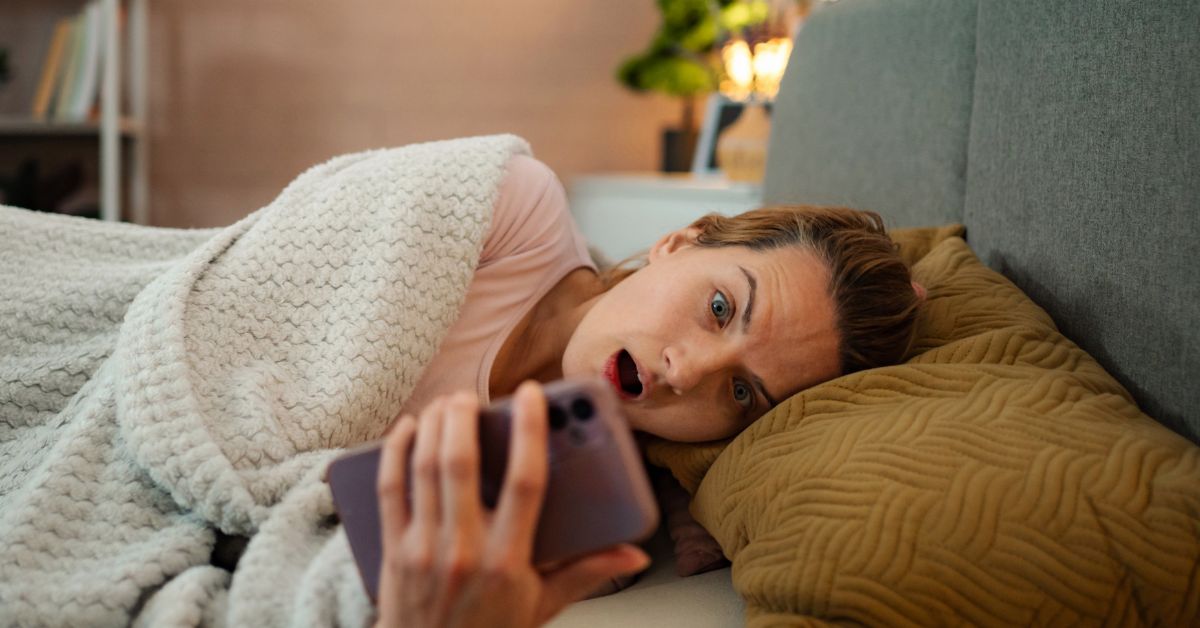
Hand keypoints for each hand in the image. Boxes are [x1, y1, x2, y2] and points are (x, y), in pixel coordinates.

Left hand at [374, 382, 649, 627]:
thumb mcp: (542, 606)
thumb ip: (587, 573)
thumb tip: (633, 553)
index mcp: (509, 560)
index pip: (526, 482)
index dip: (531, 431)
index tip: (531, 396)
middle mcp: (464, 550)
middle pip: (462, 465)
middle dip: (465, 418)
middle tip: (472, 395)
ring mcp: (423, 548)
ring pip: (424, 469)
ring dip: (432, 426)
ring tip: (444, 405)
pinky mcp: (393, 550)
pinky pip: (389, 489)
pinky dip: (394, 452)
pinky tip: (405, 430)